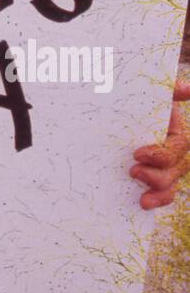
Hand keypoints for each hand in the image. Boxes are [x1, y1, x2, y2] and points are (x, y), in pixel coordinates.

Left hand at [130, 72, 189, 208]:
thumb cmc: (133, 98)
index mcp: (174, 128)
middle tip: (133, 171)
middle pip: (178, 168)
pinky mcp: (152, 176)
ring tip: (142, 197)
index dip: (161, 154)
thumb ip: (167, 90)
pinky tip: (143, 203)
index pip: (180, 145)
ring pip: (172, 183)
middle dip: (158, 174)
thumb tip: (188, 89)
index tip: (137, 154)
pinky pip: (163, 193)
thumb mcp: (149, 92)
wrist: (111, 110)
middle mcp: (173, 149)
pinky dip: (158, 200)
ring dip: (160, 192)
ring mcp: (164, 165)